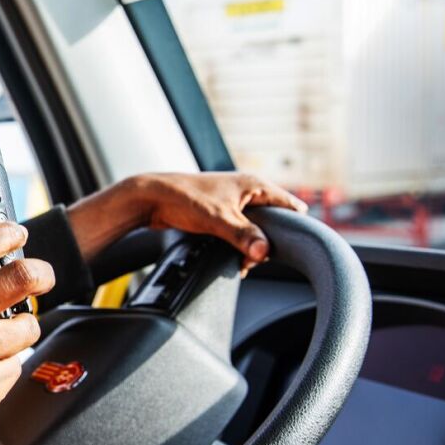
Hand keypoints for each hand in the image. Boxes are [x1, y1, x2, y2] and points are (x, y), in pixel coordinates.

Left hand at [67, 172, 307, 273]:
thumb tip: (264, 252)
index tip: (289, 247)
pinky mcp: (221, 214)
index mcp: (254, 185)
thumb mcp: (218, 219)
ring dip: (251, 246)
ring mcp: (234, 202)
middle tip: (253, 258)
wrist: (150, 198)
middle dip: (266, 243)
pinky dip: (239, 245)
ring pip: (255, 229)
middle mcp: (247, 191)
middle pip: (273, 222)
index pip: (289, 205)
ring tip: (242, 260)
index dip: (293, 226)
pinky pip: (240, 232)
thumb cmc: (183, 199)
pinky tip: (232, 257)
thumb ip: (243, 235)